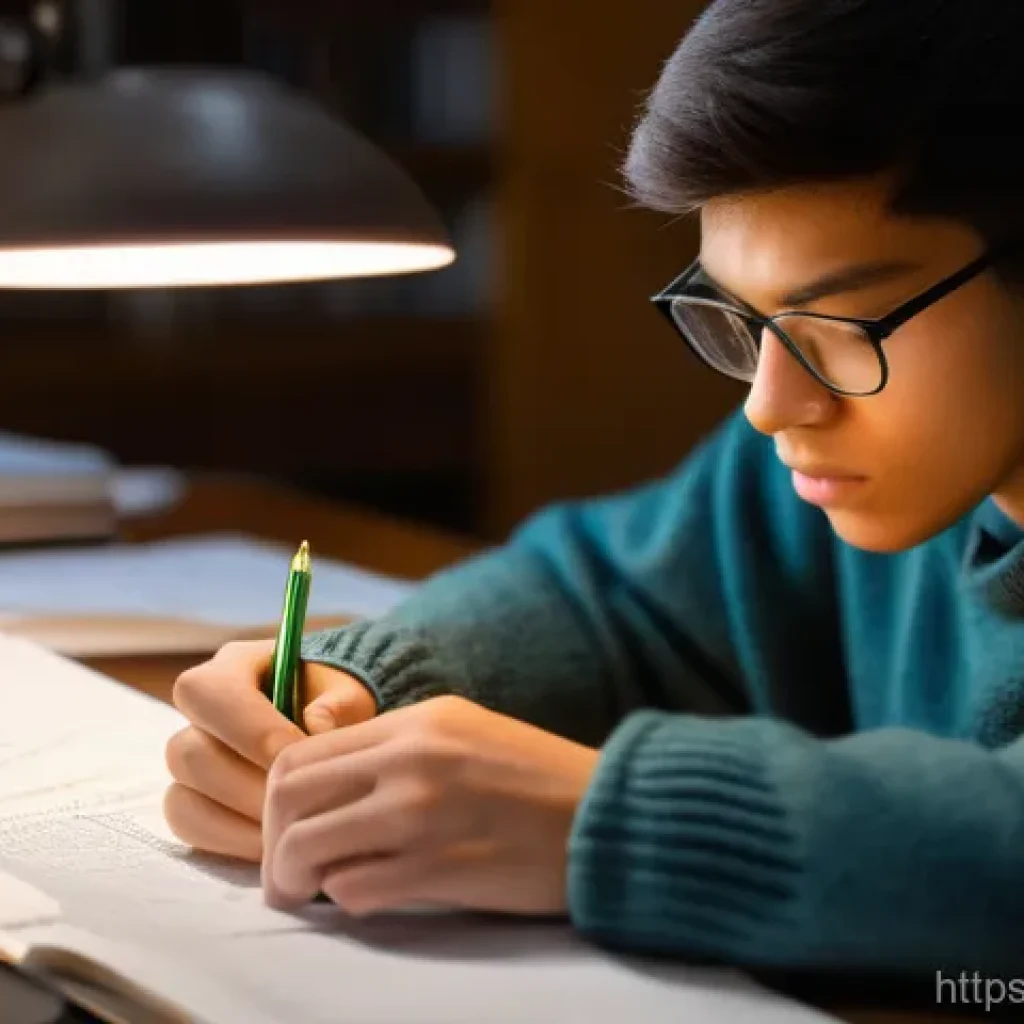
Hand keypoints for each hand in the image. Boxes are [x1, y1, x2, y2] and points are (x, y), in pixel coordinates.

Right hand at [163, 639, 376, 861]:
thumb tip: (316, 727)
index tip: (297, 754)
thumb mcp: (350, 691)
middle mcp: (199, 715)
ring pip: (183, 798)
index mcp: (231, 668)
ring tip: (292, 826)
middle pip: (189, 753)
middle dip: (249, 785)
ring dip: (240, 819)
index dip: (249, 728)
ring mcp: (191, 762)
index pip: (209, 692)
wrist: (338, 726)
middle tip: (299, 802)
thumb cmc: (340, 701)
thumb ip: (340, 703)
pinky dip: (232, 841)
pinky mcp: (194, 801)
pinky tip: (276, 843)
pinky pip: (191, 828)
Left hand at [261, 695, 600, 916]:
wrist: (605, 816)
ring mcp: (422, 814)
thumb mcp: (463, 731)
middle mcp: (409, 761)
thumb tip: (327, 786)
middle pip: (288, 794)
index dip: (277, 797)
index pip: (300, 750)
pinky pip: (353, 891)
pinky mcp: (439, 869)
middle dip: (272, 840)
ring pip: (307, 846)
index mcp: (416, 722)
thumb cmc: (536, 778)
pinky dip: (346, 900)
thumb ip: (393, 748)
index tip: (286, 826)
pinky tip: (368, 896)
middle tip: (286, 870)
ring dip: (297, 878)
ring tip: (310, 893)